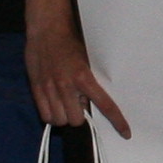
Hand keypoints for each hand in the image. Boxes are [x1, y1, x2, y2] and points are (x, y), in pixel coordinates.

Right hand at [24, 11, 129, 133]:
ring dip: (64, 116)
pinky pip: (45, 116)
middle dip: (79, 116)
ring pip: (60, 121)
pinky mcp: (36, 89)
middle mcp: (66, 86)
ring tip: (65, 103)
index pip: (105, 105)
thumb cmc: (69, 43)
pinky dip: (51, 115)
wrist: (46, 30)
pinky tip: (54, 104)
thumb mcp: (87, 60)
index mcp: (84, 77)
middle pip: (76, 120)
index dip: (117, 121)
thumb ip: (89, 82)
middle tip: (77, 103)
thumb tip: (92, 102)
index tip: (126, 133)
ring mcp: (49, 89)